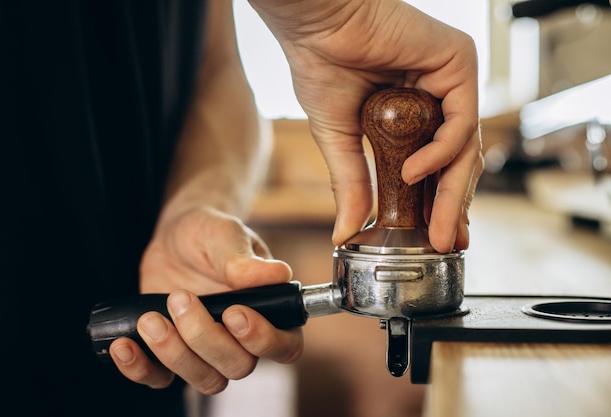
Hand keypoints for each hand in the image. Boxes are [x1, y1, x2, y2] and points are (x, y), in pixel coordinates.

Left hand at [109, 206, 302, 393]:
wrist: (176, 237)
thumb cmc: (210, 233)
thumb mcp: (224, 235)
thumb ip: (243, 260)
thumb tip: (277, 275)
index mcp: (270, 311)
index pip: (285, 346)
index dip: (263, 340)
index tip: (234, 312)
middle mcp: (243, 339)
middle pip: (238, 366)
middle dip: (205, 338)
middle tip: (180, 299)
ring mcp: (208, 351)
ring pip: (204, 379)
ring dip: (175, 354)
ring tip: (150, 318)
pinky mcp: (173, 355)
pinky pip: (161, 379)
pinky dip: (140, 369)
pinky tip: (124, 345)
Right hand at [250, 0, 483, 251]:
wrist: (316, 24)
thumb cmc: (322, 66)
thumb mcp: (339, 141)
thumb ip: (353, 185)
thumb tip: (347, 233)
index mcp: (411, 115)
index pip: (436, 167)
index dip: (438, 206)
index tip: (437, 240)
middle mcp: (436, 98)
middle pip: (458, 163)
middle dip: (453, 208)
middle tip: (447, 244)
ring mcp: (450, 81)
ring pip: (465, 148)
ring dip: (453, 194)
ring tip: (439, 230)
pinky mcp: (458, 63)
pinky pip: (457, 122)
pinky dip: (439, 153)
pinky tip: (412, 174)